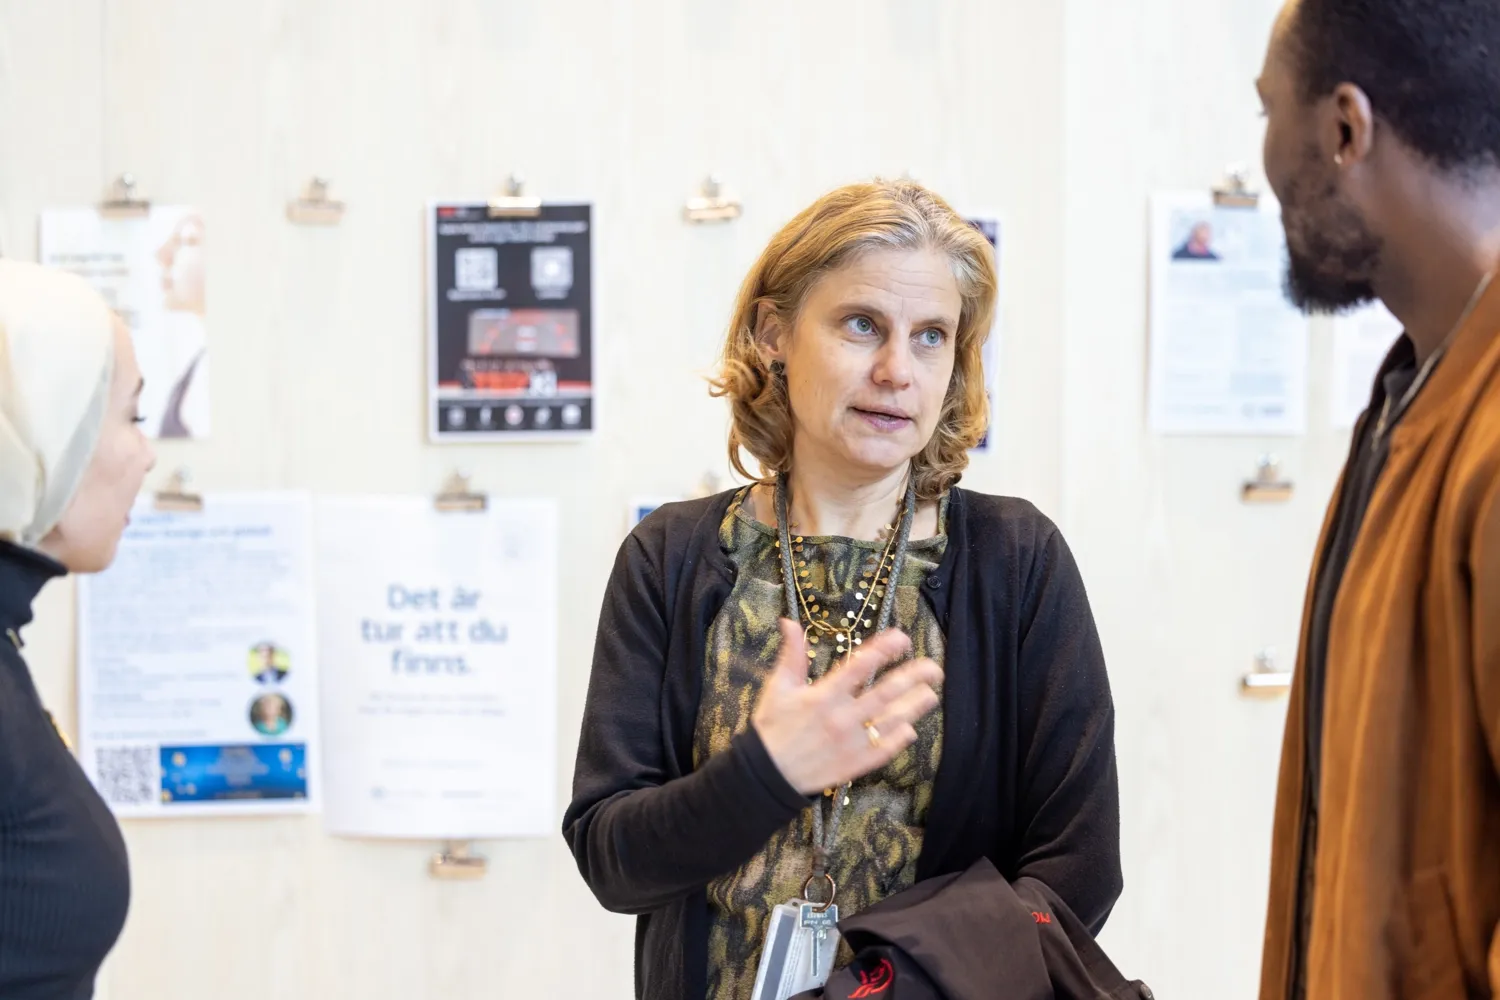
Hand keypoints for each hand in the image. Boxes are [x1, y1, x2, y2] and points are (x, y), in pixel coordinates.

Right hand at [751, 619, 942, 795]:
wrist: (767, 775)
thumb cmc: (772, 728)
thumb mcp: (778, 687)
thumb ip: (791, 655)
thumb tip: (790, 622)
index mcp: (823, 695)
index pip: (860, 666)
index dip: (884, 650)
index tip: (901, 638)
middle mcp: (842, 717)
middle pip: (885, 693)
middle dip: (913, 677)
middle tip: (934, 668)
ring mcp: (852, 743)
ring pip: (891, 721)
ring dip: (914, 707)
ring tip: (930, 694)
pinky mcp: (855, 764)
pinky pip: (884, 750)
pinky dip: (899, 739)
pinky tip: (910, 728)